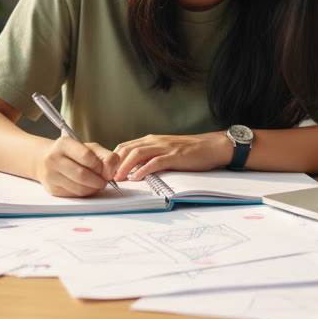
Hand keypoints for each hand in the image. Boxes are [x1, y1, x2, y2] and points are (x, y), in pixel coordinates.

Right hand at [35, 137, 119, 197]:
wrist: (47, 160)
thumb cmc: (73, 154)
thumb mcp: (90, 148)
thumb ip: (106, 156)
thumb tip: (110, 173)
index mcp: (64, 144)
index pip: (86, 156)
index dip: (99, 165)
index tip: (104, 169)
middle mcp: (53, 159)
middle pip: (82, 175)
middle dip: (98, 181)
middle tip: (104, 181)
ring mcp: (51, 175)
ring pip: (79, 188)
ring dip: (93, 189)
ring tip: (96, 184)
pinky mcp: (52, 189)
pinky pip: (74, 195)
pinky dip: (85, 193)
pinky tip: (86, 187)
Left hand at [112, 133, 232, 180]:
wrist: (211, 146)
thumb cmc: (189, 151)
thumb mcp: (165, 150)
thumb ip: (151, 156)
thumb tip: (133, 169)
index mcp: (151, 140)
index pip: (125, 147)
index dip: (113, 159)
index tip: (106, 172)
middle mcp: (155, 141)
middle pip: (127, 149)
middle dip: (114, 163)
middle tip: (107, 177)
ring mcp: (165, 148)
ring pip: (137, 154)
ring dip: (125, 167)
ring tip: (118, 178)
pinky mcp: (174, 156)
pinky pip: (155, 162)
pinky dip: (143, 170)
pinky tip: (136, 178)